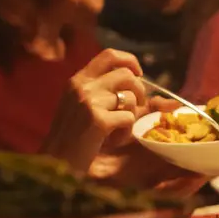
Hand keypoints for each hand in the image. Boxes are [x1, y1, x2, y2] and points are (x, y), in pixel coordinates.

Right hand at [44, 49, 146, 172]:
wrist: (55, 162)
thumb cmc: (73, 138)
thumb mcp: (87, 109)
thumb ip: (112, 96)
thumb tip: (163, 97)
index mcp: (78, 80)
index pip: (109, 55)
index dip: (130, 61)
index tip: (139, 74)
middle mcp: (83, 86)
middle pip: (127, 75)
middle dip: (139, 91)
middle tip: (135, 109)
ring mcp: (89, 101)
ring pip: (130, 98)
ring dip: (131, 116)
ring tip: (117, 130)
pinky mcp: (97, 120)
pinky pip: (129, 118)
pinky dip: (126, 133)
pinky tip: (111, 141)